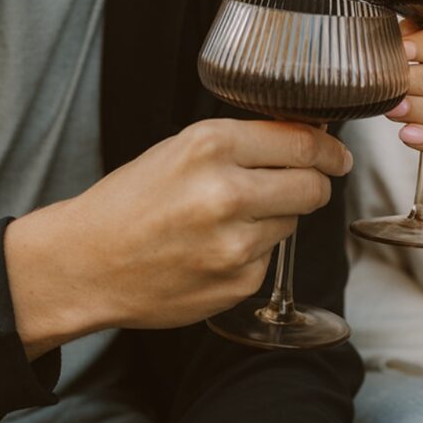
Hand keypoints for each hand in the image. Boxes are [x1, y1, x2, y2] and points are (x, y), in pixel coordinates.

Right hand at [5, 119, 352, 357]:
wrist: (84, 263)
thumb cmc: (129, 202)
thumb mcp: (180, 149)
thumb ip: (243, 143)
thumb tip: (307, 139)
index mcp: (211, 146)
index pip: (303, 143)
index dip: (329, 150)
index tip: (337, 155)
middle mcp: (227, 192)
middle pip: (313, 186)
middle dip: (313, 184)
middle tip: (298, 184)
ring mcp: (235, 243)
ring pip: (292, 222)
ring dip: (274, 218)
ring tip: (226, 220)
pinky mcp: (238, 283)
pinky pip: (269, 258)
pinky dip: (252, 252)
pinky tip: (213, 250)